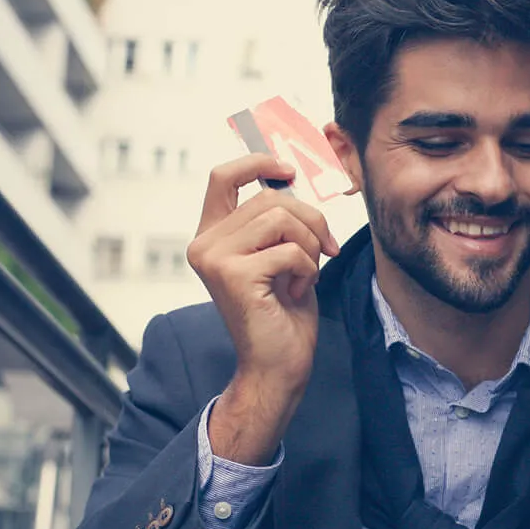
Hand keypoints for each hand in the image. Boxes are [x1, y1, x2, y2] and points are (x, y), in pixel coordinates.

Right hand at [187, 154, 340, 463]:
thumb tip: (289, 178)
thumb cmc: (284, 312)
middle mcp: (204, 243)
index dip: (257, 163)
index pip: (222, 177)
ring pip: (281, 219)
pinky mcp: (233, 275)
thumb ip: (276, 219)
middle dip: (310, 220)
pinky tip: (295, 291)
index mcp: (212, 235)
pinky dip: (307, 269)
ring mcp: (214, 258)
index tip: (289, 171)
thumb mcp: (280, 254)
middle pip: (269, 198)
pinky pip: (290, 250)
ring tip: (304, 274)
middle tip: (325, 250)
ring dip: (309, 245)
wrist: (278, 365)